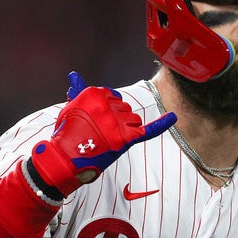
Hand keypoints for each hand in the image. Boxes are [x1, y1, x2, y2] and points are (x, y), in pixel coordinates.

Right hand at [30, 71, 175, 195]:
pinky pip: (148, 130)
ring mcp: (117, 121)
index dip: (107, 110)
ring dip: (125, 129)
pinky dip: (162, 124)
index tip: (97, 121)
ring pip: (134, 119)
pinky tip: (173, 117)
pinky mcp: (125, 138)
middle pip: (124, 108)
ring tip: (108, 140)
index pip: (113, 97)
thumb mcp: (70, 109)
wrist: (64, 160)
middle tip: (99, 134)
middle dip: (116, 119)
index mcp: (94, 93)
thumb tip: (74, 76)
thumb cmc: (66, 135)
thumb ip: (77, 92)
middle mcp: (107, 104)